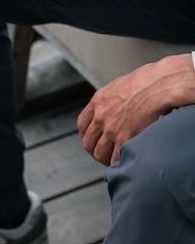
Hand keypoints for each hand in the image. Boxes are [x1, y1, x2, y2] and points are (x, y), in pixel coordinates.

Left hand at [77, 53, 194, 165]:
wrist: (162, 84)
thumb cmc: (151, 80)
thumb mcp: (123, 84)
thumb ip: (115, 97)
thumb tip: (121, 103)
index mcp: (99, 101)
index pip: (83, 124)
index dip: (87, 135)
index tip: (93, 140)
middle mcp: (100, 116)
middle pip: (88, 142)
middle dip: (94, 150)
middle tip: (103, 154)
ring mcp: (111, 129)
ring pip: (99, 153)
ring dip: (105, 159)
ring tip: (113, 161)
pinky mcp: (124, 138)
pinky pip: (115, 158)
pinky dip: (117, 163)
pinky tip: (123, 162)